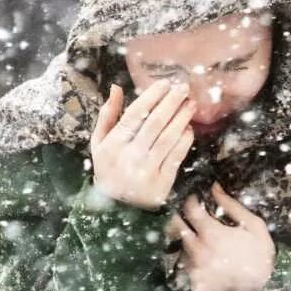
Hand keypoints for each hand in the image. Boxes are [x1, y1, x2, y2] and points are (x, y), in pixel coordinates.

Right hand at [90, 81, 193, 209]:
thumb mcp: (99, 142)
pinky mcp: (161, 183)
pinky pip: (176, 156)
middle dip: (171, 102)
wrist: (116, 207)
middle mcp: (129, 156)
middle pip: (154, 123)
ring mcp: (146, 170)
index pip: (134, 114)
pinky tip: (189, 128)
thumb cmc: (108, 168)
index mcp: (112, 144)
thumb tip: (116, 87)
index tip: (165, 83)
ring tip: (191, 104)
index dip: (152, 96)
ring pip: (168, 138)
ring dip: (182, 118)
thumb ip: (107, 114)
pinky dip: (184, 140)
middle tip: (184, 88)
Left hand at [174, 183, 275, 290]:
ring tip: (204, 244)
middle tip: (193, 220)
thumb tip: (214, 187)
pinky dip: (192, 266)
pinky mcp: (196, 284)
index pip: (189, 210)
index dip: (190, 201)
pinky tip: (205, 264)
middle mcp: (198, 251)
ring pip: (181, 249)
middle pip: (176, 228)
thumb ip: (230, 204)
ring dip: (188, 243)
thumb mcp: (252, 223)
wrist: (264, 282)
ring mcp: (195, 269)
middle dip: (182, 219)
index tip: (195, 199)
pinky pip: (186, 270)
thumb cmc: (260, 250)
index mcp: (211, 233)